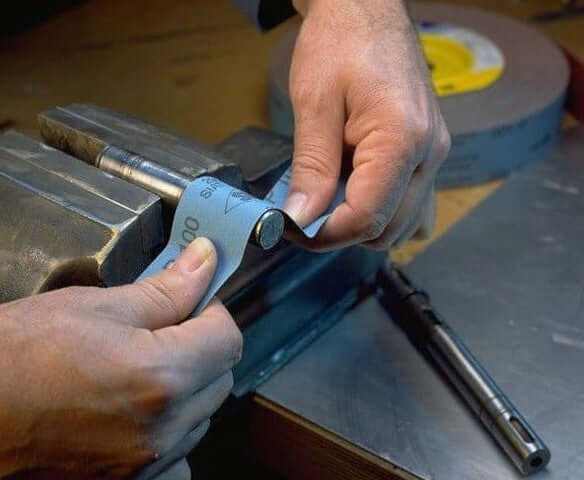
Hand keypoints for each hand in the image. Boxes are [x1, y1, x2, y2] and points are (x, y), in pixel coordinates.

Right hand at [0, 238, 241, 478]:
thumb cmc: (15, 356)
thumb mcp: (96, 307)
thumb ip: (166, 290)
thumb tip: (205, 260)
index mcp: (160, 377)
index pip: (228, 338)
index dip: (212, 312)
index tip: (192, 303)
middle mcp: (161, 429)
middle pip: (220, 378)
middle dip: (201, 347)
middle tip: (163, 331)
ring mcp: (144, 464)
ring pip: (201, 416)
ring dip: (188, 388)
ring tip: (141, 370)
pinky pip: (178, 459)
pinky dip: (170, 432)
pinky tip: (140, 413)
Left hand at [284, 0, 450, 249]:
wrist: (367, 9)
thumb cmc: (339, 42)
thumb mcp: (315, 103)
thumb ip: (311, 167)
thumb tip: (300, 218)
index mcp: (402, 140)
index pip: (367, 217)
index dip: (325, 235)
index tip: (292, 230)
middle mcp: (429, 154)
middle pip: (389, 229)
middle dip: (342, 234)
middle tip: (304, 217)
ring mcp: (434, 154)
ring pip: (405, 224)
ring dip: (363, 226)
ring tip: (329, 201)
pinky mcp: (428, 152)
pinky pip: (414, 205)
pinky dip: (384, 212)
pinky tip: (357, 193)